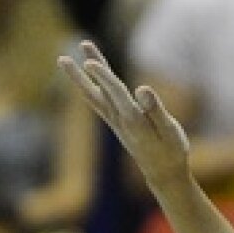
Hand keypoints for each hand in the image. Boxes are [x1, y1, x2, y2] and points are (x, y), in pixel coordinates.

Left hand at [58, 42, 190, 192]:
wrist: (163, 173)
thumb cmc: (171, 150)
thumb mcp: (170, 130)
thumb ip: (155, 109)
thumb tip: (141, 89)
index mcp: (134, 120)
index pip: (116, 93)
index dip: (103, 77)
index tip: (89, 62)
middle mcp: (120, 120)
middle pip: (96, 93)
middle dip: (80, 76)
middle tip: (62, 59)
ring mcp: (116, 123)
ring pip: (94, 96)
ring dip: (78, 78)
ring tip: (64, 60)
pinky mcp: (117, 124)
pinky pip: (98, 103)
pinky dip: (87, 89)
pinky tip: (81, 81)